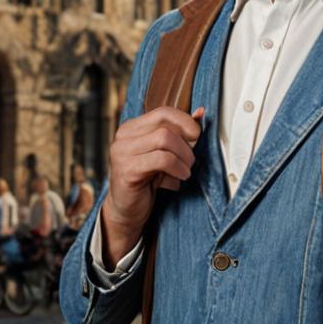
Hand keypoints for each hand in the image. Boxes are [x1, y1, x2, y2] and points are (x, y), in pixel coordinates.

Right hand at [101, 105, 203, 265]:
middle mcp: (123, 136)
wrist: (127, 211)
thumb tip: (200, 112)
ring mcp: (122, 152)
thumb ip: (178, 133)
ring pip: (164, 138)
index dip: (185, 121)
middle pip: (164, 124)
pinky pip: (161, 159)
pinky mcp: (126, 170)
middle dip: (186, 140)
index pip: (163, 112)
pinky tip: (180, 178)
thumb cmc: (146, 181)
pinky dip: (177, 167)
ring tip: (186, 170)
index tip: (197, 135)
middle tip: (192, 158)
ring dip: (183, 155)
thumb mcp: (164, 153)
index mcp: (131, 128)